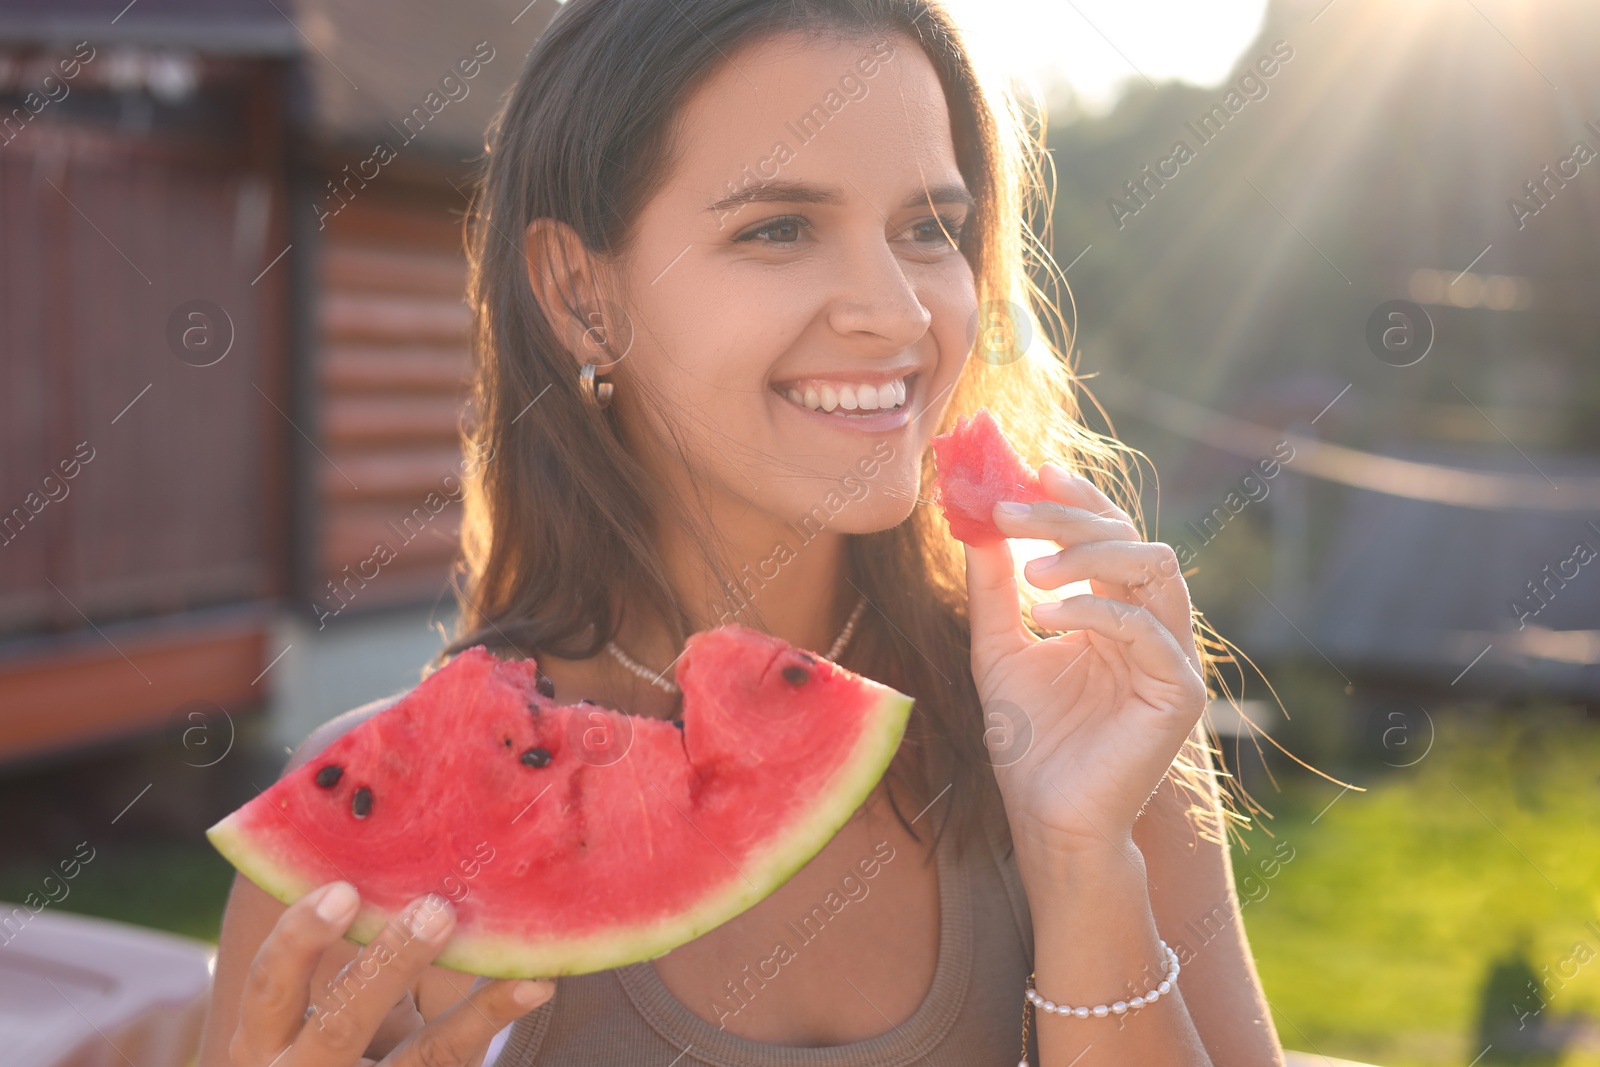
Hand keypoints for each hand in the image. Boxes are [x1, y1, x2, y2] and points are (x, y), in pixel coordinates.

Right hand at [225, 881, 551, 1066]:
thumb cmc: (333, 1040)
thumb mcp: (317, 1007)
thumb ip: (344, 946)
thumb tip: (392, 844)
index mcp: (264, 1037)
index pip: (270, 985)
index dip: (300, 939)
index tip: (343, 888)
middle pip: (338, 1026)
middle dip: (386, 968)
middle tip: (432, 910)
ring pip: (415, 1055)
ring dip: (460, 996)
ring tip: (476, 933)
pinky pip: (453, 1058)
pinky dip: (495, 1015)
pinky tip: (534, 981)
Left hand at [964, 462, 1206, 867]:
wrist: (1047, 818)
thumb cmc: (1028, 741)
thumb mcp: (999, 649)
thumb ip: (995, 589)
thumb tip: (977, 523)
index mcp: (1115, 612)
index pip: (1109, 535)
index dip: (1076, 499)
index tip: (1030, 469)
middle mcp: (1151, 626)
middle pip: (1131, 538)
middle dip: (1069, 518)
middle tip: (1010, 512)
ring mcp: (1172, 657)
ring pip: (1154, 566)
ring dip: (1089, 554)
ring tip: (1032, 572)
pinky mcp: (1180, 692)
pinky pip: (1147, 627)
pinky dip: (1095, 609)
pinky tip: (1046, 614)